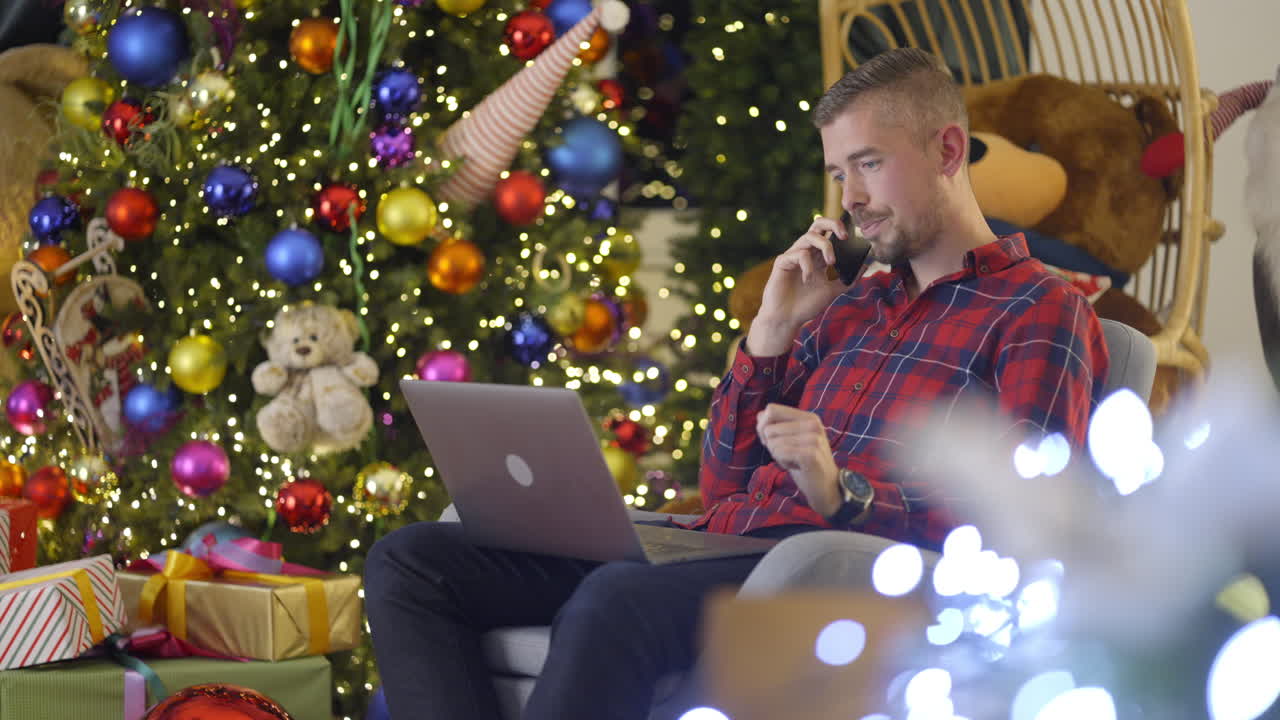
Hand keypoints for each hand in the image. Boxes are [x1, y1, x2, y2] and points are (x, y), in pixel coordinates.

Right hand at [747, 216, 851, 355]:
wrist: (786, 320)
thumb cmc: (806, 306)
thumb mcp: (833, 291)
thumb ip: (849, 279)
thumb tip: (866, 265)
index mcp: (817, 257)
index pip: (829, 233)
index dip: (840, 228)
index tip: (854, 236)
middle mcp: (806, 252)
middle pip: (818, 224)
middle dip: (833, 223)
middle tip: (845, 236)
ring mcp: (793, 256)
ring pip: (810, 236)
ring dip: (825, 246)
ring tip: (831, 263)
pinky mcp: (782, 262)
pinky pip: (799, 254)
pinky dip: (808, 265)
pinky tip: (807, 280)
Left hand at [756, 403, 841, 516]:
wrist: (826, 486)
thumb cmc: (804, 462)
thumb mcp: (791, 439)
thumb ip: (775, 425)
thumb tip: (760, 416)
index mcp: (808, 417)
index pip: (771, 410)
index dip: (763, 426)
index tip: (773, 440)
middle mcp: (813, 424)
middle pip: (768, 429)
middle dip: (772, 445)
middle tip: (790, 454)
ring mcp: (814, 438)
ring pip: (772, 443)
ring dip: (779, 456)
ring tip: (795, 461)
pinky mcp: (810, 454)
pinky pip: (779, 453)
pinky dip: (783, 463)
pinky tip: (797, 466)